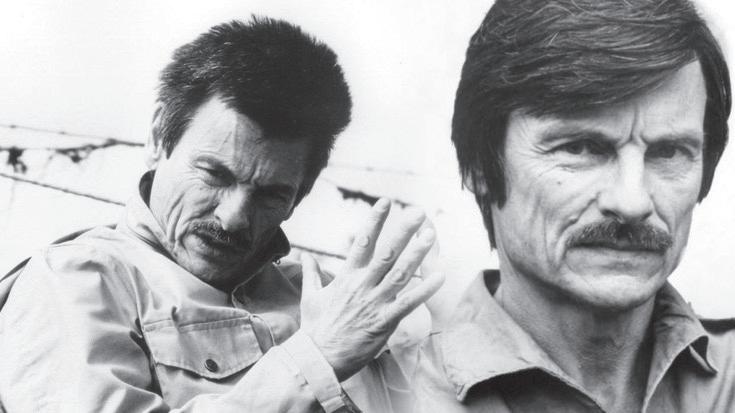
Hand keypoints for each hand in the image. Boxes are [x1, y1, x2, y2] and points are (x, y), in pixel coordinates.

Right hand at [299, 198, 443, 380]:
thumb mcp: (310, 297)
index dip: (375, 221)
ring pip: (399, 274)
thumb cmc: (315, 329)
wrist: (318, 359)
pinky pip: (408, 303)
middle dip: (403, 231)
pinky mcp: (384, 322)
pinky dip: (424, 290)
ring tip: (430, 236)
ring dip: (417, 254)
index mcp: (345, 277)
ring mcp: (374, 303)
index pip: (362, 243)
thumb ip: (311, 273)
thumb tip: (304, 256)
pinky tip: (439, 276)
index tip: (385, 202)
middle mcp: (362, 286)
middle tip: (418, 212)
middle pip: (386, 253)